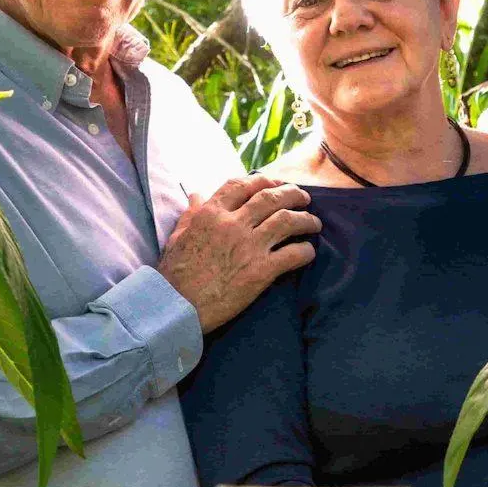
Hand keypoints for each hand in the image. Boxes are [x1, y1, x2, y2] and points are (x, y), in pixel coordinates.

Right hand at [158, 175, 320, 332]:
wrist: (176, 306)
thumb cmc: (173, 273)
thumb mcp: (177, 235)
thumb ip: (191, 212)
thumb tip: (196, 194)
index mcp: (211, 213)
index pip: (241, 185)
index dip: (263, 180)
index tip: (275, 183)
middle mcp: (232, 224)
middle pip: (270, 197)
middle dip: (291, 193)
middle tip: (303, 197)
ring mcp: (248, 246)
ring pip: (287, 220)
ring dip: (305, 219)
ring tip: (314, 223)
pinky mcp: (260, 271)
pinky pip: (293, 254)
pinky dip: (305, 251)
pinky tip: (309, 252)